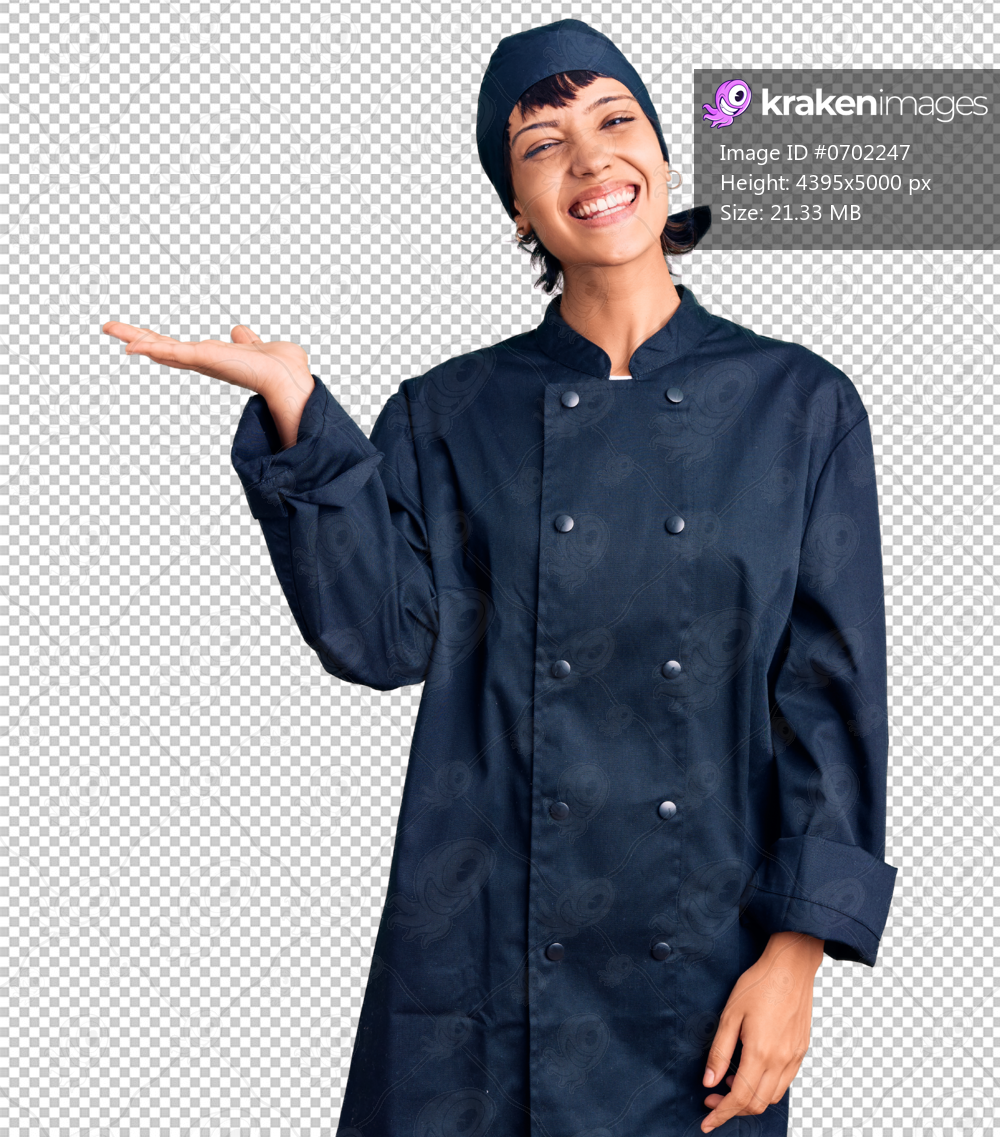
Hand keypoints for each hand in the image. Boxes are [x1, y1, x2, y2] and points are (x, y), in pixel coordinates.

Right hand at [102, 321, 314, 447]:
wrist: (289, 379)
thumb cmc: (281, 368)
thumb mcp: (257, 347)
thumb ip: (246, 340)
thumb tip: (239, 331)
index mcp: (213, 358)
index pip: (178, 348)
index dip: (157, 342)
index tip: (137, 336)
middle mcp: (204, 361)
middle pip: (162, 348)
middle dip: (136, 338)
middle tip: (108, 327)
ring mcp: (203, 361)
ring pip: (161, 348)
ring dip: (135, 338)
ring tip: (110, 328)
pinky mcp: (206, 359)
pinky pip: (173, 352)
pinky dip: (153, 348)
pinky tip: (132, 345)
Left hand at [699, 931, 823, 1132]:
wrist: (791, 967)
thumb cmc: (758, 985)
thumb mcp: (730, 1014)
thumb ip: (719, 1051)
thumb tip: (709, 1082)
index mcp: (761, 1053)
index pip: (740, 1098)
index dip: (722, 1114)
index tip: (707, 1122)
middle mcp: (781, 1061)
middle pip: (757, 1104)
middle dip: (733, 1109)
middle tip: (712, 1099)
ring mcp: (795, 1057)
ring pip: (773, 1097)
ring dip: (750, 1099)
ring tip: (730, 1080)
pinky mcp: (801, 1051)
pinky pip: (784, 1082)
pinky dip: (766, 1087)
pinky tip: (751, 1070)